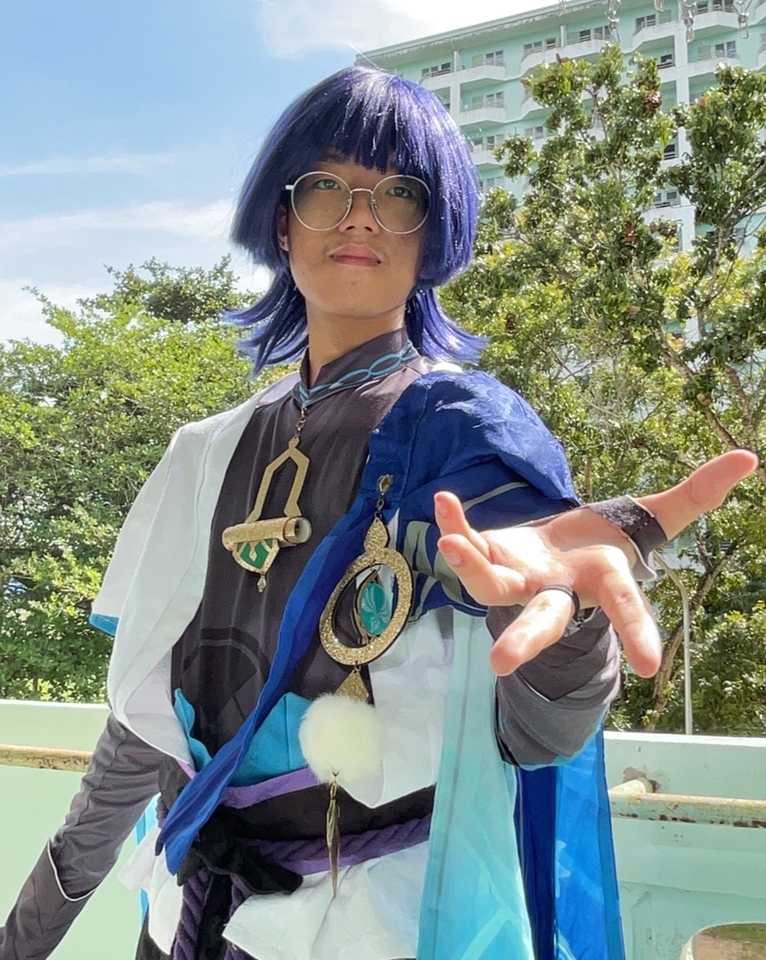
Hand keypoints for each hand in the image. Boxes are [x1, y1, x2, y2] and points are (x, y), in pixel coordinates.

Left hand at [435, 450, 756, 678]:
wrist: (561, 551)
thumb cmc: (607, 544)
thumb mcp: (653, 519)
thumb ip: (695, 494)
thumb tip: (749, 459)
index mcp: (602, 581)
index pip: (624, 609)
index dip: (638, 634)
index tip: (647, 670)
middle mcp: (558, 590)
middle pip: (542, 621)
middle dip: (524, 639)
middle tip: (499, 666)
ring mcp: (520, 579)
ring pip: (490, 585)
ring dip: (469, 566)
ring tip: (451, 542)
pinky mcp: (493, 557)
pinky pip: (472, 544)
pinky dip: (458, 524)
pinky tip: (444, 502)